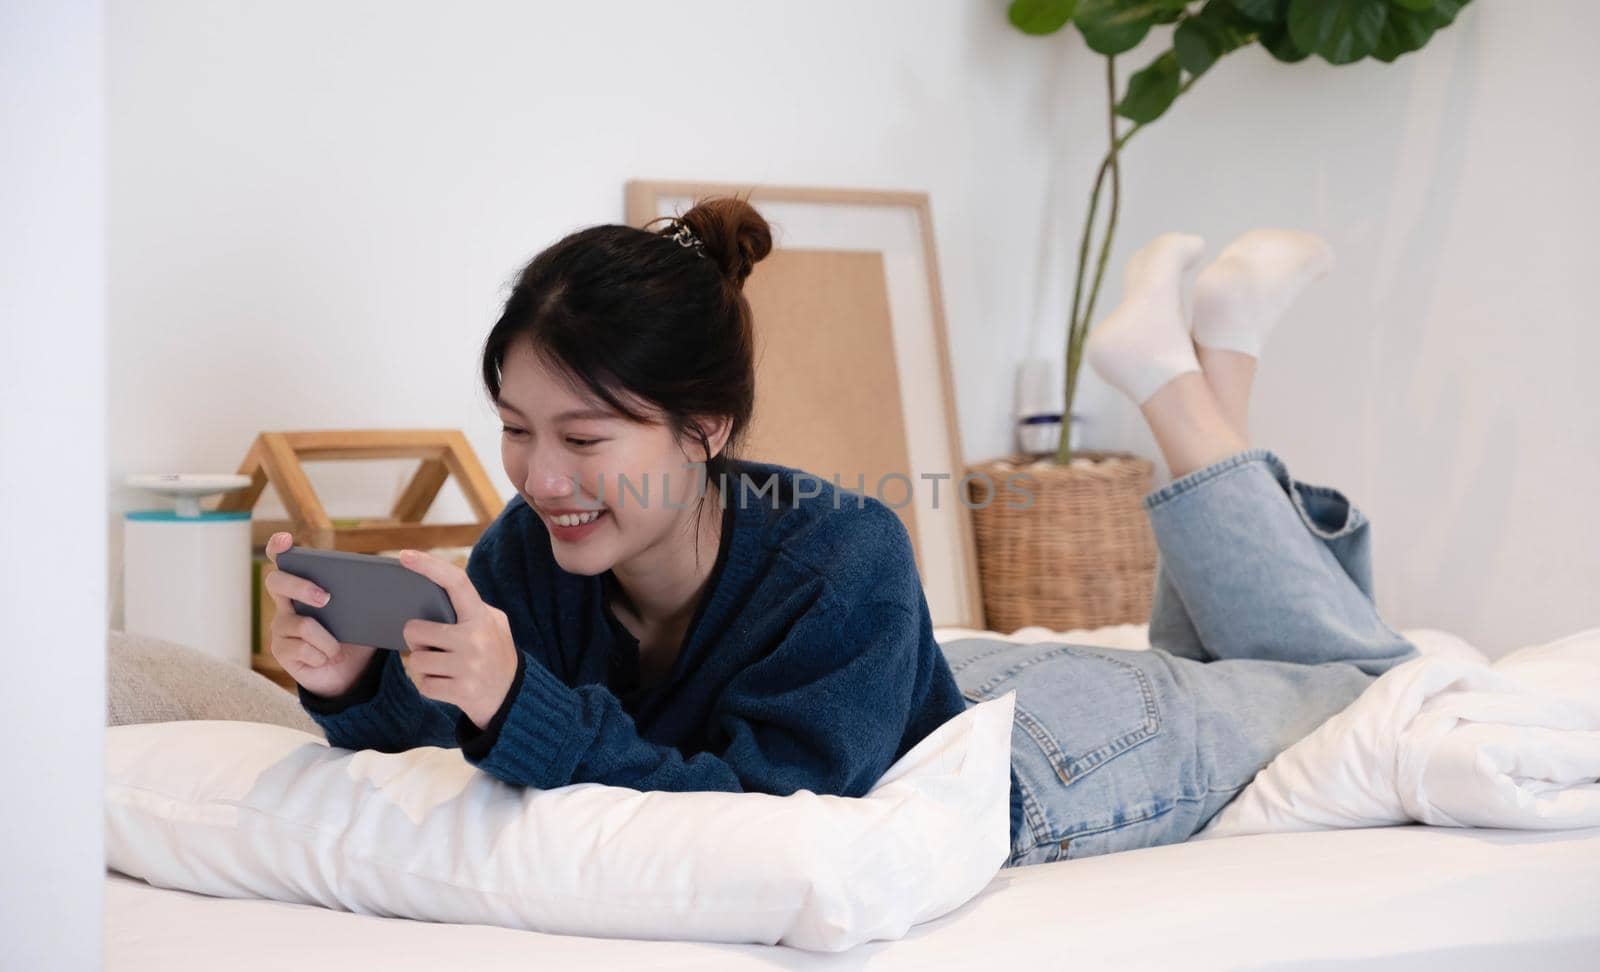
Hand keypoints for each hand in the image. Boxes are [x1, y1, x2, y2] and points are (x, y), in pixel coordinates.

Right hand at [263, 532, 378, 697]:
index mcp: (304, 585)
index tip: (286, 540)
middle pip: (276, 582)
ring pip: (301, 624)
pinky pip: (303, 649)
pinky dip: (323, 655)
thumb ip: (367, 592)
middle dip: (300, 587)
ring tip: (337, 649)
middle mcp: (286, 603)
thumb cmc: (356, 634)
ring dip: (328, 640)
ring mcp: (280, 627)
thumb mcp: (364, 610)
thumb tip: (390, 573)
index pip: (283, 559)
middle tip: (326, 598)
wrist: (352, 672)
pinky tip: (327, 659)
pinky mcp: (281, 650)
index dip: (279, 547)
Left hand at [395, 548, 518, 729]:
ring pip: (417, 661)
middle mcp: (477, 638)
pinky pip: (424, 685)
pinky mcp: (462, 691)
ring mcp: (470, 666)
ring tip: (447, 669)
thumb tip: (430, 594)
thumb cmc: (495, 654)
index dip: (430, 566)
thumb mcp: (493, 624)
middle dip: (417, 640)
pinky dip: (431, 687)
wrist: (516, 698)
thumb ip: (469, 608)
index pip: (456, 583)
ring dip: (425, 667)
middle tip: (433, 646)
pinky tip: (450, 685)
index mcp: (482, 616)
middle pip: (416, 630)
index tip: (404, 556)